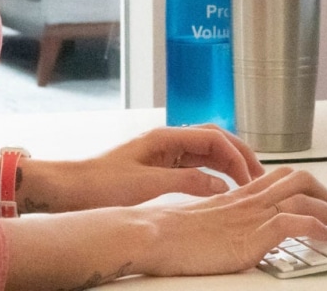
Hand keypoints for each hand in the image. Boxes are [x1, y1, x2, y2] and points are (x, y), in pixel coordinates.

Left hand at [22, 125, 264, 211]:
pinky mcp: (158, 166)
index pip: (213, 137)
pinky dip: (213, 172)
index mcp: (164, 137)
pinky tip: (221, 186)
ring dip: (228, 163)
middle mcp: (166, 140)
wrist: (67, 190)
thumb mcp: (146, 186)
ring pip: (206, 151)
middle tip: (258, 175)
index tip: (250, 176)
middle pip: (214, 139)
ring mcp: (163, 152)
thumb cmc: (98, 185)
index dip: (236, 155)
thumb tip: (220, 185)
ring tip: (247, 181)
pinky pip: (194, 164)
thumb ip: (186, 182)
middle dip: (239, 155)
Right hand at [135, 166, 326, 276]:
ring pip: (303, 197)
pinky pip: (295, 222)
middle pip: (298, 179)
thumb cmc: (169, 234)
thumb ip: (222, 221)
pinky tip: (326, 237)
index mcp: (237, 195)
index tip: (316, 197)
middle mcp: (249, 200)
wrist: (154, 236)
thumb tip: (232, 232)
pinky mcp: (252, 235)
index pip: (279, 177)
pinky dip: (317, 227)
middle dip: (323, 193)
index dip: (303, 184)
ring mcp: (252, 215)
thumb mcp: (202, 222)